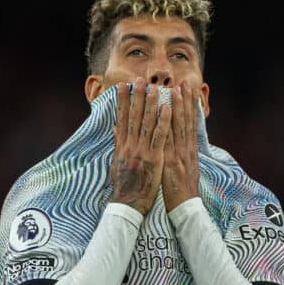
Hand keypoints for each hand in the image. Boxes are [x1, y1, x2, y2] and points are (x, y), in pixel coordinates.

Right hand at [110, 78, 171, 214]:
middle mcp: (130, 146)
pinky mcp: (155, 158)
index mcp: (122, 146)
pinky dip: (164, 121)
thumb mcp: (117, 163)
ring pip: (147, 123)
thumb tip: (115, 129)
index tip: (123, 87)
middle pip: (134, 117)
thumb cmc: (124, 186)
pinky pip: (160, 136)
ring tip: (155, 87)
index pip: (122, 119)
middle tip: (140, 80)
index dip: (123, 102)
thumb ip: (118, 144)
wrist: (128, 204)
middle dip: (137, 97)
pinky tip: (168, 108)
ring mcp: (142, 151)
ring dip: (151, 104)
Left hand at [162, 81, 199, 211]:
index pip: (190, 123)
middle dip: (185, 100)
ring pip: (178, 126)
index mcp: (189, 150)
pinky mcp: (170, 160)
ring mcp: (179, 153)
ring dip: (176, 107)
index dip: (190, 105)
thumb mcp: (185, 169)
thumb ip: (182, 154)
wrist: (185, 206)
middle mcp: (186, 148)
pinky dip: (165, 125)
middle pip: (186, 120)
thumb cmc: (182, 190)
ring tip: (174, 89)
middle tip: (184, 82)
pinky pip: (167, 139)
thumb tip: (183, 144)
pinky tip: (162, 113)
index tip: (188, 90)